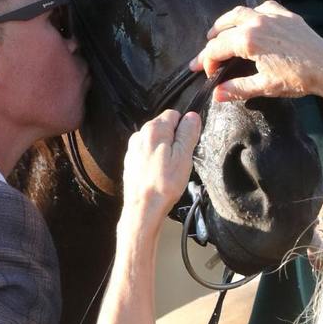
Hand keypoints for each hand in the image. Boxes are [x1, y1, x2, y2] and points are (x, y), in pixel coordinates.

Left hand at [121, 110, 201, 232]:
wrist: (142, 208)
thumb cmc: (164, 184)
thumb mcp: (183, 156)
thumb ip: (187, 133)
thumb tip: (192, 116)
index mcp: (153, 129)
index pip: (174, 114)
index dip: (184, 129)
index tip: (186, 146)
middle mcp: (139, 134)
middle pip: (164, 127)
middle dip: (174, 140)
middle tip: (179, 161)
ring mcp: (133, 148)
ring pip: (156, 141)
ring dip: (164, 151)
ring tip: (168, 170)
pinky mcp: (130, 161)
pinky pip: (147, 153)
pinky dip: (155, 160)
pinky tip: (158, 174)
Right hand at [189, 1, 322, 102]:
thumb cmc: (297, 78)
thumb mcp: (264, 86)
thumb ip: (237, 89)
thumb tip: (216, 94)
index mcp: (248, 40)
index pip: (216, 48)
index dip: (207, 62)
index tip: (208, 74)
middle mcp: (256, 22)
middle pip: (223, 29)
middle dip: (211, 43)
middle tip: (205, 56)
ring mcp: (271, 15)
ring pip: (239, 12)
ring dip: (225, 22)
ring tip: (218, 32)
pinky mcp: (285, 14)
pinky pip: (261, 8)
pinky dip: (251, 14)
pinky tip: (251, 21)